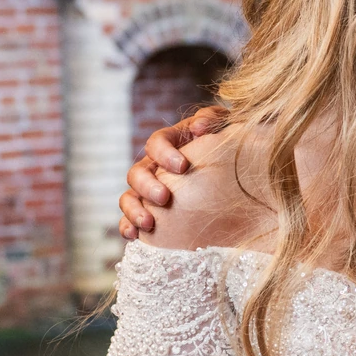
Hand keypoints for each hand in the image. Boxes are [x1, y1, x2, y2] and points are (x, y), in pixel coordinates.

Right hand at [118, 107, 227, 237]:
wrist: (227, 166)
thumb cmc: (221, 144)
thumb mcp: (220, 126)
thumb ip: (211, 119)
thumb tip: (199, 127)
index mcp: (167, 144)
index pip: (156, 143)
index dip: (164, 154)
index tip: (182, 166)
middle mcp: (152, 167)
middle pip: (137, 174)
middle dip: (148, 186)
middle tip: (164, 197)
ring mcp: (146, 191)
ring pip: (129, 198)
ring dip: (134, 210)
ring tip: (148, 223)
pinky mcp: (148, 211)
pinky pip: (129, 220)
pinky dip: (128, 227)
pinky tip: (134, 236)